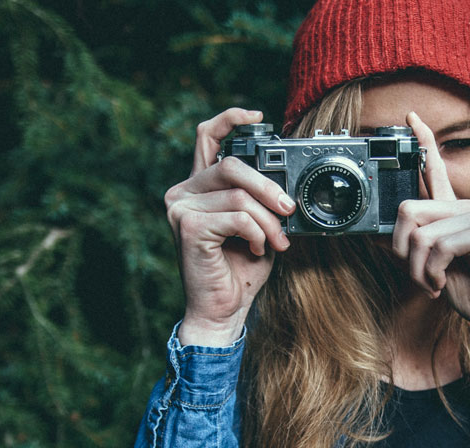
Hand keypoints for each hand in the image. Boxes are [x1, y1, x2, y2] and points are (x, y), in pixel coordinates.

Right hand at [165, 108, 294, 345]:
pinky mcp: (187, 226)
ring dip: (268, 220)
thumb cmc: (239, 269)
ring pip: (239, 195)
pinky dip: (256, 233)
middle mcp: (183, 192)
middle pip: (231, 165)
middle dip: (269, 187)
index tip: (259, 116)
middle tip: (289, 210)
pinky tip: (255, 249)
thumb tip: (286, 186)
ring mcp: (180, 208)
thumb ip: (260, 200)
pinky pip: (237, 216)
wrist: (223, 310)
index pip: (207, 137)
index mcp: (199, 187)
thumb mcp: (257, 226)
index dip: (230, 119)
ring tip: (276, 241)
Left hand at [390, 111, 469, 337]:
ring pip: (419, 234)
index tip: (410, 117)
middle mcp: (463, 208)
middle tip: (418, 276)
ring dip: (417, 271)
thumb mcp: (434, 272)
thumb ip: (411, 252)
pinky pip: (438, 247)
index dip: (423, 141)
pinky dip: (432, 274)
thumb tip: (377, 238)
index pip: (435, 170)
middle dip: (400, 251)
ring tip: (434, 285)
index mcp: (452, 214)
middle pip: (406, 208)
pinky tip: (444, 284)